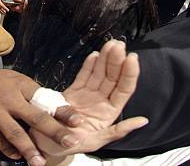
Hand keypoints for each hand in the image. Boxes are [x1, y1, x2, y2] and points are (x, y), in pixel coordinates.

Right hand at [0, 63, 85, 164]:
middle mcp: (8, 96)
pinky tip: (16, 156)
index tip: (78, 120)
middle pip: (35, 116)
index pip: (45, 98)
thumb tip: (51, 108)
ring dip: (30, 150)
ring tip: (41, 163)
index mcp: (19, 83)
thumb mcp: (11, 79)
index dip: (62, 110)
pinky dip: (8, 150)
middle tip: (71, 142)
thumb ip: (28, 93)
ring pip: (15, 133)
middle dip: (55, 131)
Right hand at [30, 41, 147, 157]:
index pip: (123, 89)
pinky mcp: (73, 91)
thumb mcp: (97, 141)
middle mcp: (100, 102)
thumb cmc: (72, 145)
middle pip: (112, 77)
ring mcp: (87, 95)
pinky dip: (89, 65)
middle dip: (116, 60)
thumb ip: (119, 131)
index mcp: (109, 113)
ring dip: (105, 58)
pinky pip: (83, 75)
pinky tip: (95, 55)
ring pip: (99, 73)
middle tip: (119, 45)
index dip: (128, 73)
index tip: (132, 57)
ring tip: (111, 44)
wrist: (47, 143)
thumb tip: (143, 121)